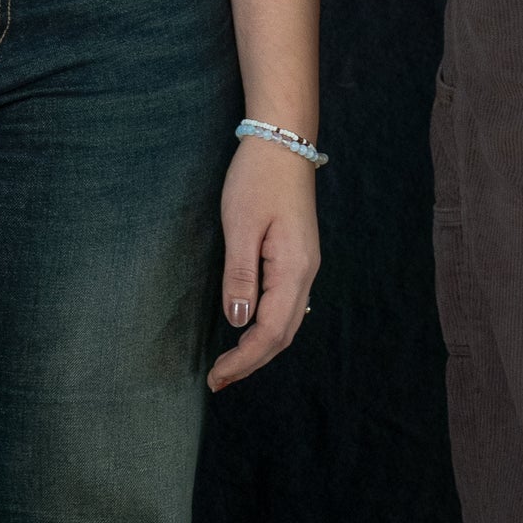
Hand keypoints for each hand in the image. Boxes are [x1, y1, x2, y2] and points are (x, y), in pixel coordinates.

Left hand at [210, 135, 319, 390]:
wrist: (282, 141)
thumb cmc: (258, 179)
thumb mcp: (241, 226)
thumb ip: (240, 276)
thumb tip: (238, 322)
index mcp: (294, 270)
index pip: (271, 332)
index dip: (244, 360)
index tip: (216, 377)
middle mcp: (306, 273)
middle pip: (284, 334)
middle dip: (251, 361)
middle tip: (218, 380)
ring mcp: (305, 265)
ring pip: (287, 322)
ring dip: (260, 347)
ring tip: (231, 364)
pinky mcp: (297, 257)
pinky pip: (287, 305)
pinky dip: (268, 327)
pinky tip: (251, 330)